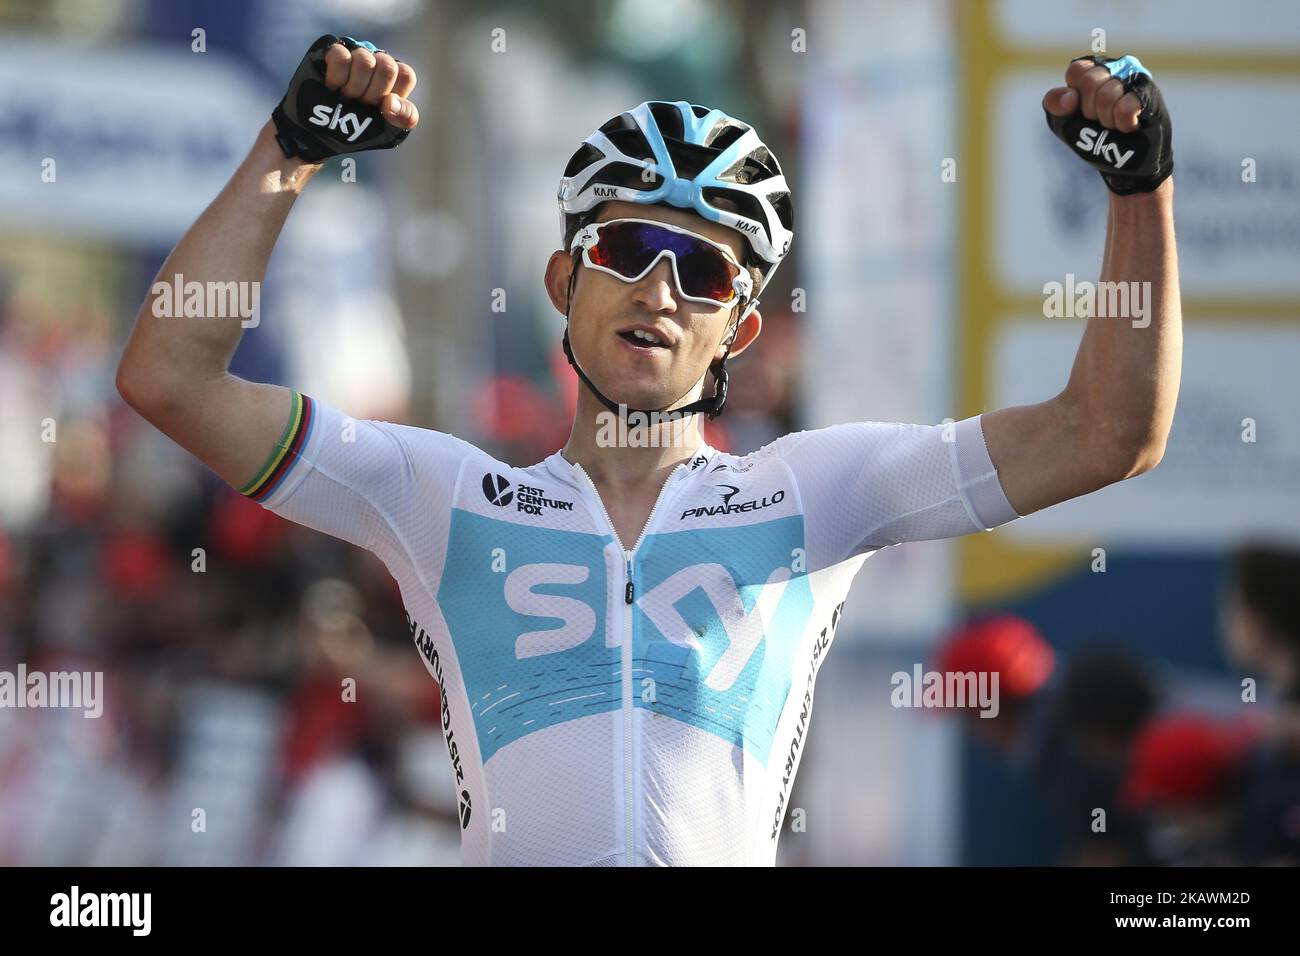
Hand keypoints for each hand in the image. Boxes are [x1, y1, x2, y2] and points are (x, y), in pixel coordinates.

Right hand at [320, 39, 418, 131]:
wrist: (321, 132)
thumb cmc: (358, 128)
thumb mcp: (388, 130)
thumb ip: (405, 118)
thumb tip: (392, 102)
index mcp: (394, 79)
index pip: (406, 75)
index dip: (392, 94)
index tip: (380, 107)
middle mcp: (377, 62)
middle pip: (387, 67)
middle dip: (372, 94)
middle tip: (360, 103)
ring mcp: (355, 54)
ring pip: (365, 60)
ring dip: (353, 88)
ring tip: (345, 97)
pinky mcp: (332, 51)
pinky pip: (340, 56)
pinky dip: (336, 77)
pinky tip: (332, 87)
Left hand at [1043, 54, 1172, 195]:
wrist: (1120, 161)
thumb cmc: (1093, 138)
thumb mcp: (1064, 123)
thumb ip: (1055, 104)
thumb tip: (1070, 96)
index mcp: (1092, 72)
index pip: (1077, 70)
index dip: (1075, 97)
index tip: (1082, 110)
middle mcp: (1115, 70)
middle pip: (1091, 81)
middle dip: (1090, 110)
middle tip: (1100, 120)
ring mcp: (1134, 79)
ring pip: (1109, 94)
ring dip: (1107, 119)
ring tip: (1114, 124)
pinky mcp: (1149, 94)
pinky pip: (1127, 106)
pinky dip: (1122, 123)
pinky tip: (1129, 126)